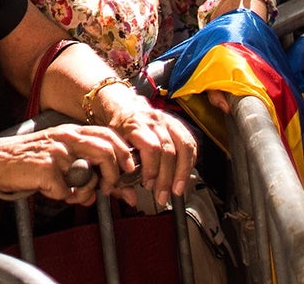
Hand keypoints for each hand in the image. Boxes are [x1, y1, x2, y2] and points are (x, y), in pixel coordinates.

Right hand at [0, 123, 134, 206]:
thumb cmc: (25, 159)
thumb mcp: (56, 155)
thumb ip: (80, 167)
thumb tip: (99, 190)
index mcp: (71, 132)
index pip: (108, 135)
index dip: (124, 153)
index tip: (129, 171)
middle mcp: (66, 138)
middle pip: (106, 152)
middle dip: (114, 176)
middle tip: (109, 190)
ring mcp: (57, 152)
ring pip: (88, 178)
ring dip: (84, 192)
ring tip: (72, 194)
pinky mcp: (47, 169)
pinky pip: (66, 191)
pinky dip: (62, 197)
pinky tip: (49, 190)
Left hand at [97, 85, 198, 208]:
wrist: (125, 108)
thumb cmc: (119, 129)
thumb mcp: (113, 146)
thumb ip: (119, 172)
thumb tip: (129, 196)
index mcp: (136, 124)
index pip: (151, 148)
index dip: (152, 169)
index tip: (148, 184)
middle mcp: (154, 121)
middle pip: (168, 151)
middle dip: (166, 178)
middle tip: (162, 195)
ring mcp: (168, 121)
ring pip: (183, 147)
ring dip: (182, 172)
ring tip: (177, 190)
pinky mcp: (178, 124)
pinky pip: (190, 143)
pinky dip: (190, 162)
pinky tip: (184, 175)